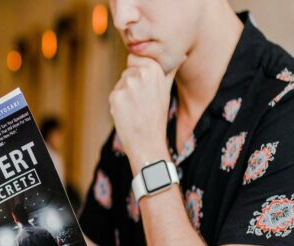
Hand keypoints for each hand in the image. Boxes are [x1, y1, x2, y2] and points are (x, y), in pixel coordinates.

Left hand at [109, 54, 176, 168]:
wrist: (147, 141)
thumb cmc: (157, 116)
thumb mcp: (166, 90)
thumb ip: (169, 70)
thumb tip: (180, 56)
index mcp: (153, 68)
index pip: (134, 58)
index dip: (138, 72)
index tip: (145, 87)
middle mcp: (140, 73)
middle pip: (127, 71)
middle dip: (131, 84)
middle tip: (142, 101)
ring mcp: (126, 85)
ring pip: (120, 83)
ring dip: (125, 94)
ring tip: (136, 108)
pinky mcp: (115, 96)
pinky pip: (113, 94)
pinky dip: (118, 104)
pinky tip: (127, 114)